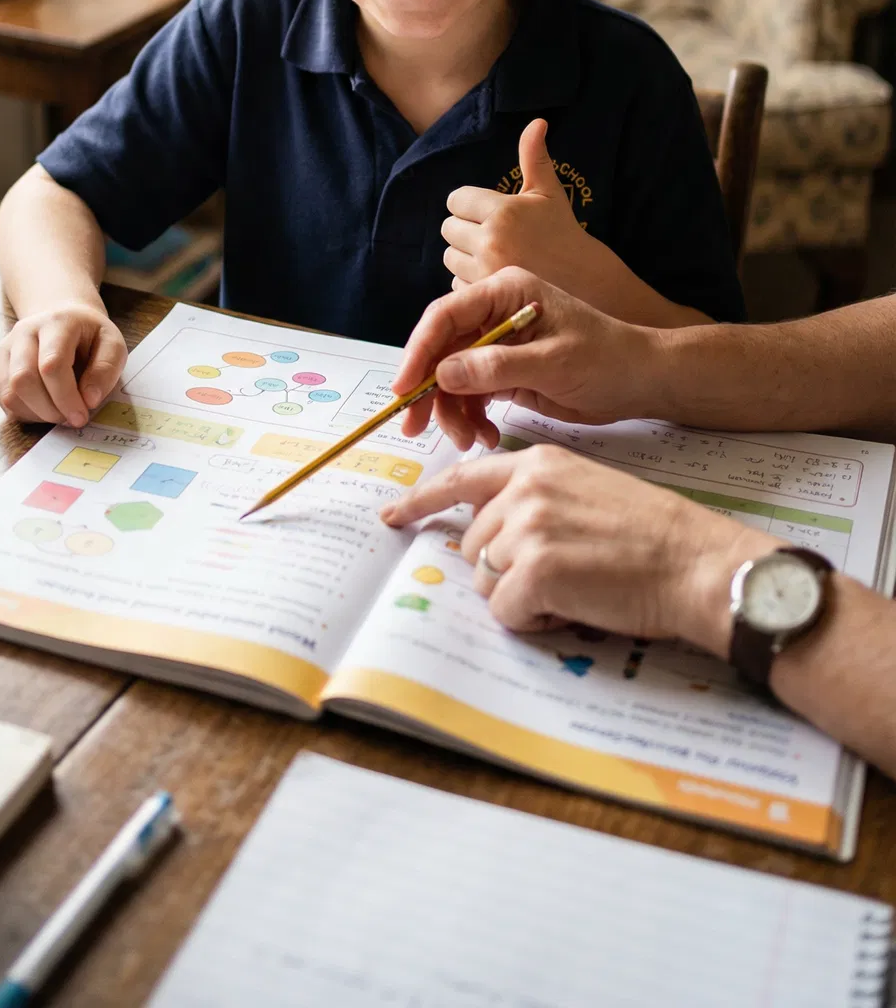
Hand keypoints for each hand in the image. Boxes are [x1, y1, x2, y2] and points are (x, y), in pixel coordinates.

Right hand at [0, 301, 126, 427]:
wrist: (64, 319)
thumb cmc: (90, 336)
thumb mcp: (113, 345)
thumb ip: (106, 370)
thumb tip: (89, 400)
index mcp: (56, 322)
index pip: (51, 364)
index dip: (66, 397)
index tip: (81, 416)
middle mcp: (25, 332)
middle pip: (23, 379)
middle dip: (49, 409)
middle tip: (71, 419)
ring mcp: (7, 349)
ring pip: (9, 393)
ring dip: (37, 414)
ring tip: (60, 413)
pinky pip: (4, 399)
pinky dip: (26, 413)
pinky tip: (46, 409)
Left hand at [382, 445, 771, 648]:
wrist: (695, 561)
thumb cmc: (652, 535)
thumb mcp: (587, 491)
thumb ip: (536, 500)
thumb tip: (493, 537)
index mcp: (536, 464)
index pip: (463, 479)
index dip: (422, 501)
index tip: (391, 515)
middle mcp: (523, 490)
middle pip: (474, 546)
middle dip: (505, 573)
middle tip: (562, 578)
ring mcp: (525, 530)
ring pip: (485, 582)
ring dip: (522, 598)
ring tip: (575, 590)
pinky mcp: (533, 572)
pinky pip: (506, 613)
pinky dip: (535, 622)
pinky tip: (575, 608)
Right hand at [394, 265, 666, 447]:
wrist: (641, 380)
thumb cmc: (607, 359)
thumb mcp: (553, 362)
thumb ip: (496, 367)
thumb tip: (442, 375)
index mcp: (505, 291)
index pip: (445, 316)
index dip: (418, 352)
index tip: (404, 390)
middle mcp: (494, 313)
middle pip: (441, 349)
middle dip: (428, 390)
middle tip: (414, 427)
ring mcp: (498, 343)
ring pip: (451, 377)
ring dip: (452, 411)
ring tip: (469, 441)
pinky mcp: (504, 371)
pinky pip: (471, 394)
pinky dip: (471, 418)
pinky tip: (484, 437)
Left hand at [443, 119, 587, 288]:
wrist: (581, 279)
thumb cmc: (562, 230)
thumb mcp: (549, 192)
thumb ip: (534, 157)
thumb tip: (537, 122)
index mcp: (503, 211)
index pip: (456, 199)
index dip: (469, 204)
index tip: (486, 210)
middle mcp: (491, 240)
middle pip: (448, 228)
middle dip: (464, 228)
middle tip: (488, 232)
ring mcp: (485, 270)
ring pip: (449, 256)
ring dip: (463, 254)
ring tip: (491, 252)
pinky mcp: (484, 293)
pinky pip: (455, 281)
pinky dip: (468, 278)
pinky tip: (491, 273)